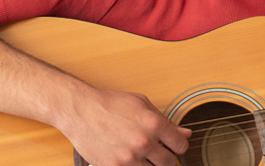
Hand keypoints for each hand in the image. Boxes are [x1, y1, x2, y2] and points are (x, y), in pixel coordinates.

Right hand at [53, 88, 193, 165]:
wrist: (79, 111)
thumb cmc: (109, 104)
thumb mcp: (141, 104)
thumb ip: (165, 121)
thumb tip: (185, 134)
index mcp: (154, 124)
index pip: (181, 146)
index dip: (177, 146)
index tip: (171, 145)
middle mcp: (143, 142)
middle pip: (169, 163)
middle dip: (165, 158)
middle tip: (155, 152)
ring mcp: (129, 158)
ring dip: (148, 164)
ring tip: (140, 155)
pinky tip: (128, 159)